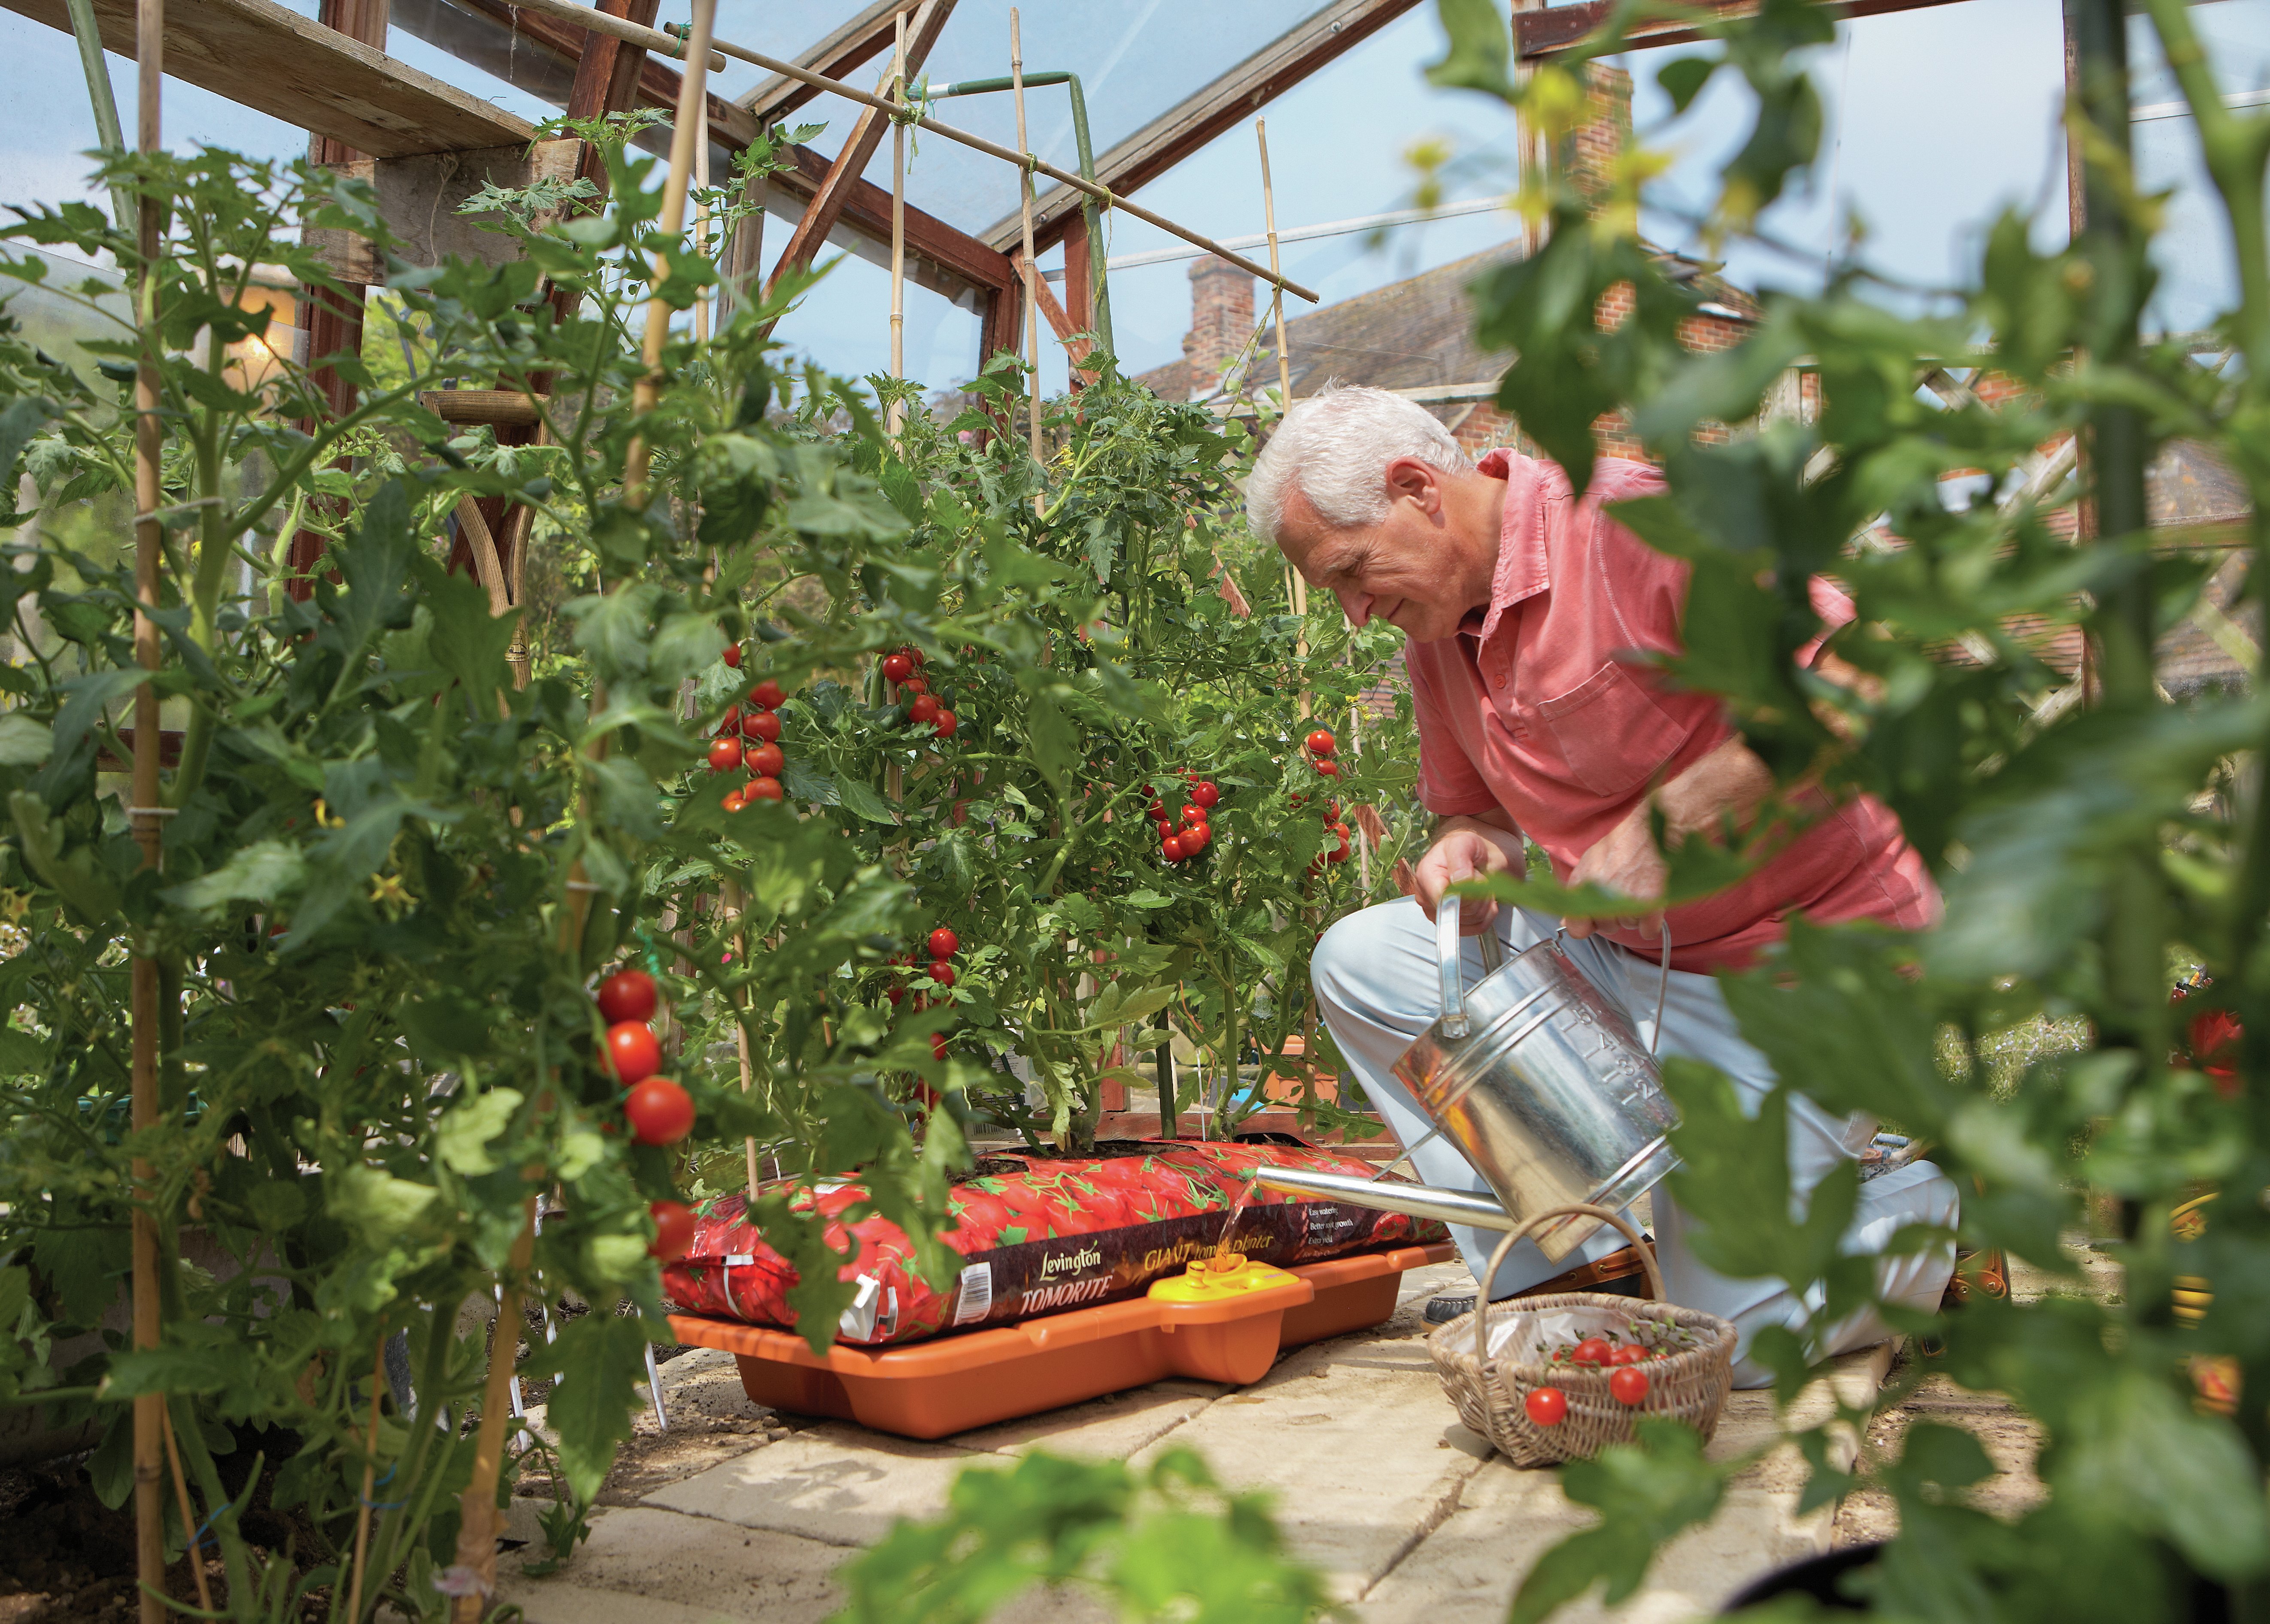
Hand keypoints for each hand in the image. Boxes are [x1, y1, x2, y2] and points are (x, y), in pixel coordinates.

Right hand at [1413, 821, 1520, 934]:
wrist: (1477, 854)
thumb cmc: (1470, 846)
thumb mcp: (1466, 843)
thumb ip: (1460, 860)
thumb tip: (1457, 883)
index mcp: (1426, 875)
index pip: (1443, 899)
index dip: (1465, 892)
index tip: (1475, 875)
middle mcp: (1427, 897)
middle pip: (1459, 912)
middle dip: (1478, 895)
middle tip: (1479, 877)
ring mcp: (1437, 913)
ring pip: (1470, 922)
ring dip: (1484, 904)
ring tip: (1480, 885)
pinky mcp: (1451, 923)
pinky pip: (1476, 929)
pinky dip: (1487, 914)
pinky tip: (1483, 898)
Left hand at [1564, 804, 1665, 940]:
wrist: (1653, 831)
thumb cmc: (1622, 844)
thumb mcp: (1591, 863)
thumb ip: (1578, 894)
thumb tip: (1565, 922)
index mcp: (1582, 885)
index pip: (1576, 927)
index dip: (1588, 924)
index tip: (1596, 917)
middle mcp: (1601, 896)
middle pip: (1606, 927)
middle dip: (1615, 915)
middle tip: (1625, 891)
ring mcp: (1625, 902)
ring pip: (1628, 926)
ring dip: (1635, 914)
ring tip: (1640, 887)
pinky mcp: (1650, 906)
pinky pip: (1648, 931)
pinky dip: (1652, 922)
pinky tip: (1652, 902)